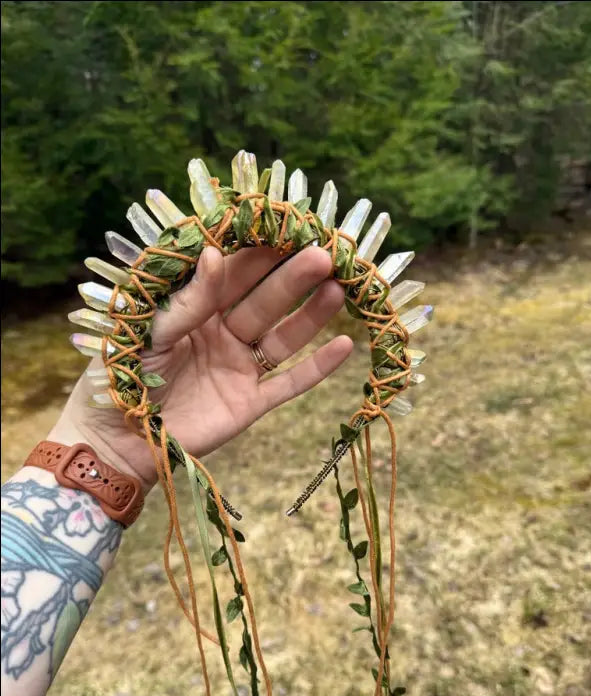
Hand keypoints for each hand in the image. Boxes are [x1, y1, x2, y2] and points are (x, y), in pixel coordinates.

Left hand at [50, 246, 352, 491]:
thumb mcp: (148, 330)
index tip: (290, 230)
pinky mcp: (250, 403)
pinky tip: (344, 345)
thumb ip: (186, 299)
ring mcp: (239, 368)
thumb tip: (214, 254)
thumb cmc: (120, 377)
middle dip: (293, 276)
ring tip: (338, 289)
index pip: (235, 273)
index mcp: (195, 309)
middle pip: (266, 300)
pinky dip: (317, 368)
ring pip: (283, 336)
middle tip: (324, 255)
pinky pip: (289, 384)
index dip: (261, 253)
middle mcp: (223, 333)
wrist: (116, 441)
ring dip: (311, 314)